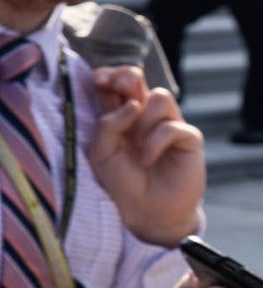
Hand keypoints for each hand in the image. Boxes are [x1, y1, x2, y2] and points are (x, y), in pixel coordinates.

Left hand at [89, 66, 204, 245]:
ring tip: (136, 144)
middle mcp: (142, 116)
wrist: (145, 211)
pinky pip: (173, 126)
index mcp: (118, 115)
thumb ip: (107, 126)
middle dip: (127, 78)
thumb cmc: (120, 182)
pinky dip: (156, 141)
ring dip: (143, 119)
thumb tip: (131, 104)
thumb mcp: (101, 154)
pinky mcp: (188, 139)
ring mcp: (167, 124)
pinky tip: (148, 159)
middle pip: (138, 79)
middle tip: (120, 91)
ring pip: (160, 96)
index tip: (99, 80)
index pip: (114, 83)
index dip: (108, 75)